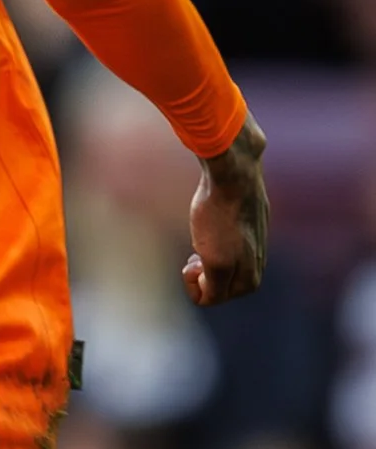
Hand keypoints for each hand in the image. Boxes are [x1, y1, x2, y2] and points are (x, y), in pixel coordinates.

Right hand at [185, 115, 267, 305]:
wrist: (232, 171)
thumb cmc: (228, 176)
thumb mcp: (234, 192)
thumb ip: (231, 196)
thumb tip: (219, 152)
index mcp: (258, 242)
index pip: (245, 276)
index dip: (221, 271)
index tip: (202, 252)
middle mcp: (256, 255)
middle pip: (237, 291)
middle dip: (211, 284)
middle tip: (194, 260)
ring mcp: (242, 261)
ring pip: (225, 296)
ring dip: (203, 288)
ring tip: (193, 263)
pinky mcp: (223, 262)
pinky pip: (212, 295)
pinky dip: (197, 288)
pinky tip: (190, 265)